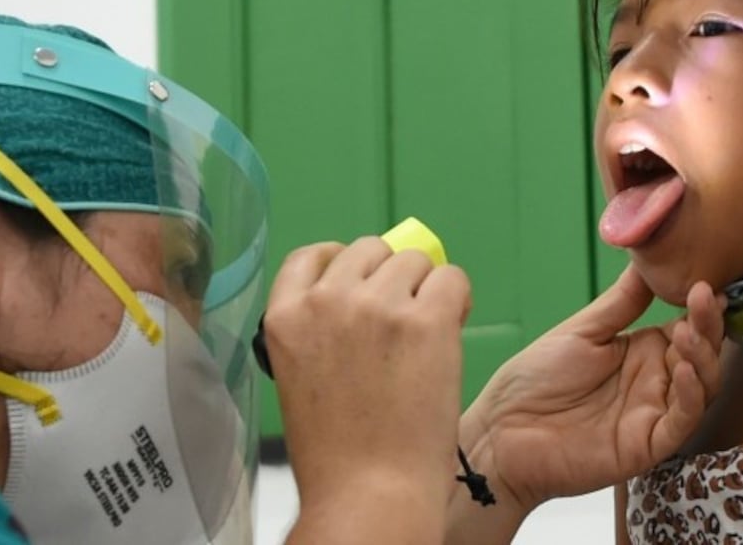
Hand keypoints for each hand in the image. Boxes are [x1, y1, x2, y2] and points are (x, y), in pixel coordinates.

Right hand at [264, 237, 471, 538]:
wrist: (369, 491)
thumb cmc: (337, 454)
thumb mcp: (301, 377)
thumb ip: (321, 329)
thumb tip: (362, 296)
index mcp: (285, 316)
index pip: (312, 255)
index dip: (342, 263)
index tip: (362, 281)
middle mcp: (328, 299)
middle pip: (369, 250)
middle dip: (388, 277)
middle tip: (401, 319)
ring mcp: (378, 306)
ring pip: (413, 261)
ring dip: (424, 289)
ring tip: (425, 335)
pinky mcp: (427, 319)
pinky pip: (452, 278)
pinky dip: (457, 298)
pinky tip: (451, 329)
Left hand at [459, 266, 723, 513]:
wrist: (501, 431)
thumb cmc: (534, 379)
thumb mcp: (581, 331)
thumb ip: (621, 303)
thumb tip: (647, 261)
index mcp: (642, 351)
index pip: (688, 326)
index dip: (701, 307)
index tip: (704, 283)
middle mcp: (655, 382)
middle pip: (701, 354)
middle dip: (708, 325)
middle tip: (704, 298)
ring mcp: (654, 414)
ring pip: (702, 386)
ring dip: (703, 357)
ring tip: (689, 329)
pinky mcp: (648, 445)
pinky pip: (682, 421)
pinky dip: (692, 395)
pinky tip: (685, 369)